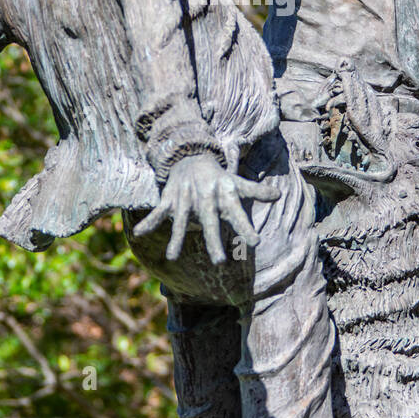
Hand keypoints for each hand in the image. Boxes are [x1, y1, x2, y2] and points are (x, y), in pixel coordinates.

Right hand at [132, 154, 280, 263]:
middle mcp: (205, 198)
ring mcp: (186, 199)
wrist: (191, 156)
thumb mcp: (237, 182)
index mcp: (224, 195)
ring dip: (176, 239)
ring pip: (181, 221)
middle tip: (219, 261)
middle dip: (213, 240)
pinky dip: (148, 222)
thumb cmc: (217, 176)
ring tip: (172, 257)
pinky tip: (139, 234)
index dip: (245, 227)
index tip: (255, 242)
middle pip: (210, 222)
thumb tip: (279, 195)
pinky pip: (158, 212)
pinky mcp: (170, 199)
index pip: (237, 213)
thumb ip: (256, 191)